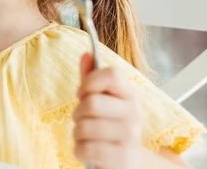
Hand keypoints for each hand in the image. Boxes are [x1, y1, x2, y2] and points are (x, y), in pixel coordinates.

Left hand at [73, 52, 141, 168]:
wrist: (127, 160)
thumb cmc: (107, 125)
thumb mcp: (100, 100)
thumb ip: (91, 78)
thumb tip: (86, 54)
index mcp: (129, 94)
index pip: (112, 74)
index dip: (90, 82)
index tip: (82, 93)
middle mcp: (134, 114)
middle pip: (91, 102)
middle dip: (77, 113)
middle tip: (82, 120)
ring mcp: (131, 137)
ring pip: (84, 127)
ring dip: (77, 134)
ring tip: (86, 137)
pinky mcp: (124, 159)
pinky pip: (86, 149)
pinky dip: (79, 151)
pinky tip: (88, 151)